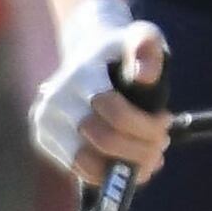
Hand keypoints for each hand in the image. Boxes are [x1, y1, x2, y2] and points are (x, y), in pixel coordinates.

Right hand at [29, 6, 168, 176]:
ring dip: (125, 168)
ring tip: (150, 161)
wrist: (86, 53)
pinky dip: (107, 174)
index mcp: (80, 75)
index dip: (147, 125)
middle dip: (141, 149)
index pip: (116, 113)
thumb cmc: (121, 49)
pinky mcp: (44, 140)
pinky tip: (129, 166)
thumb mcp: (141, 36)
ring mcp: (45, 122)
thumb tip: (144, 77)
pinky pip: (78, 169)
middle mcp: (55, 100)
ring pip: (88, 162)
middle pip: (104, 140)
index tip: (167, 119)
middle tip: (162, 145)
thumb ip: (147, 48)